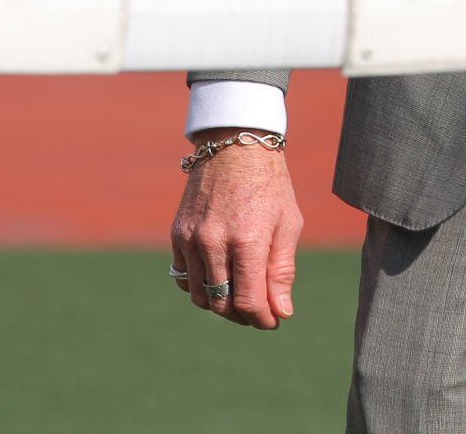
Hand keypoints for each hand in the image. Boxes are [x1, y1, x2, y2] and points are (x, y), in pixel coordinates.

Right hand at [169, 134, 302, 330]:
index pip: (248, 300)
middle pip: (222, 303)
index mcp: (247, 239)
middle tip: (260, 313)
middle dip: (243, 316)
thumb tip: (281, 311)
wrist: (235, 145)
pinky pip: (183, 277)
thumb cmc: (269, 184)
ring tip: (241, 301)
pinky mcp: (177, 234)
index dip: (262, 318)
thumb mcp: (288, 223)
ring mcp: (191, 238)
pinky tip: (219, 282)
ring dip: (221, 306)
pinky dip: (200, 288)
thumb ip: (282, 270)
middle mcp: (213, 242)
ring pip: (200, 295)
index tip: (274, 321)